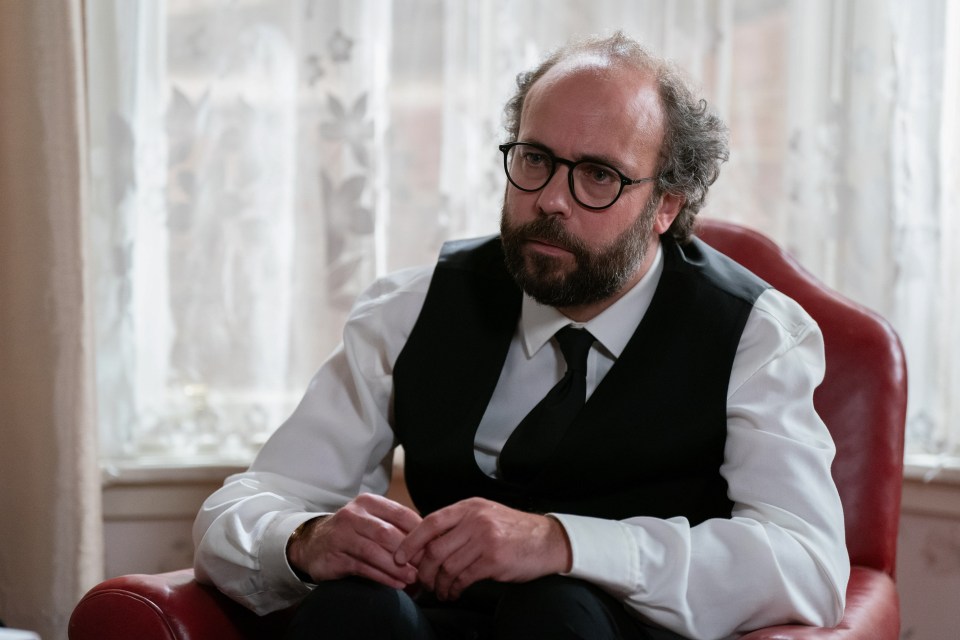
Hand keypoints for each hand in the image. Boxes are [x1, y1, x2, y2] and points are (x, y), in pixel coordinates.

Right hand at [287, 493, 421, 588]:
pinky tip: (397, 584)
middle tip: (425, 566)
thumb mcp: (372, 522)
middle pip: (387, 533)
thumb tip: (430, 539)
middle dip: (409, 552)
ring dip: (397, 568)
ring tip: (413, 578)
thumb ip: (396, 527)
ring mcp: (342, 535)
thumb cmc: (352, 533)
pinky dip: (383, 577)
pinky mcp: (335, 556)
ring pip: (374, 551)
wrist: (313, 544)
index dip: (419, 532)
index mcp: (368, 502)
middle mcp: (353, 515)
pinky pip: (363, 567)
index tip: (433, 547)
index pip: (401, 514)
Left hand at [394, 497, 571, 600]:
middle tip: (421, 582)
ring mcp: (485, 539)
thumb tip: (425, 543)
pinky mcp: (494, 560)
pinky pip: (463, 578)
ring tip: (439, 591)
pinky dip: (454, 589)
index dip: (411, 541)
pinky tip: (454, 592)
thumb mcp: (484, 516)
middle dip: (423, 570)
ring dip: (439, 584)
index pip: (430, 522)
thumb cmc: (512, 530)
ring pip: (447, 566)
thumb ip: (458, 524)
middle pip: (435, 548)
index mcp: (469, 507)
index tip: (399, 556)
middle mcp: (475, 520)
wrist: (547, 540)